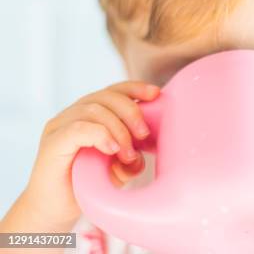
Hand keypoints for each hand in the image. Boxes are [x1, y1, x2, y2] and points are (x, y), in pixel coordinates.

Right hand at [1, 81, 158, 233]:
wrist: (55, 210)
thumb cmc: (85, 185)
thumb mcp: (117, 170)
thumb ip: (131, 159)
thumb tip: (142, 156)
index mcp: (91, 113)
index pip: (114, 90)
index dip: (135, 88)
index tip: (156, 94)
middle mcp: (73, 114)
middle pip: (106, 96)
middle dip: (131, 112)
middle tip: (144, 135)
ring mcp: (60, 127)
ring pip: (94, 109)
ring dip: (118, 129)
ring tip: (127, 153)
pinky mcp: (52, 143)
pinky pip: (77, 129)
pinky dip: (100, 135)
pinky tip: (112, 149)